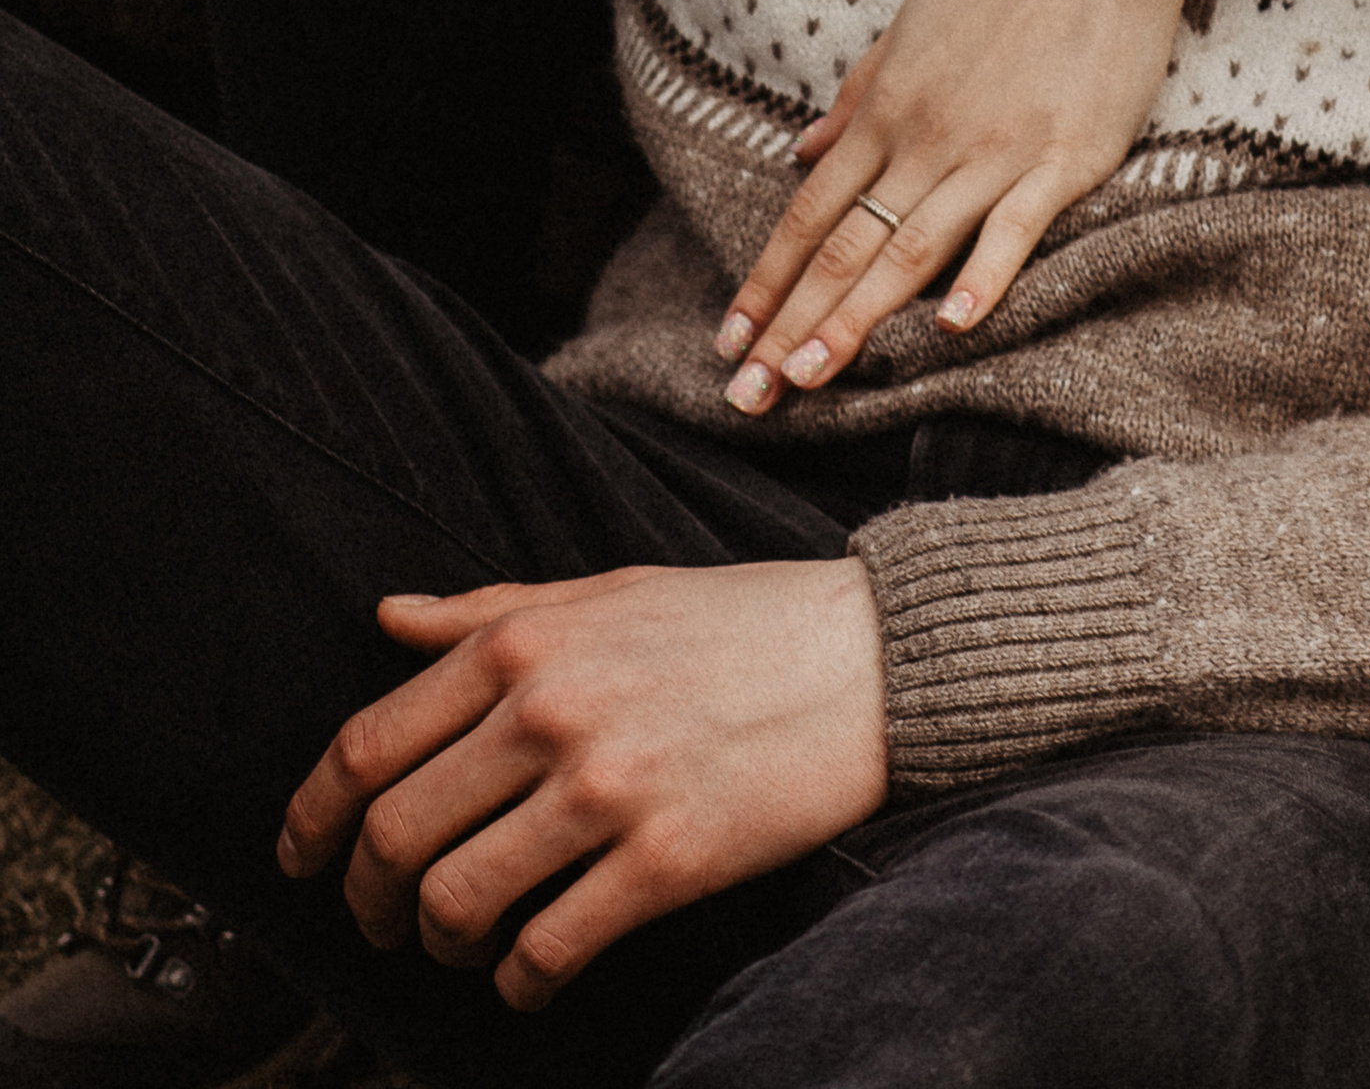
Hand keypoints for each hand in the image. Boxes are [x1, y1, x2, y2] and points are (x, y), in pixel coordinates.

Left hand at [277, 559, 888, 1012]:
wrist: (870, 659)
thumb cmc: (734, 621)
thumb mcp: (606, 589)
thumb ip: (489, 610)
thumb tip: (384, 617)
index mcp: (526, 642)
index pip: (368, 745)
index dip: (312, 817)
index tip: (301, 856)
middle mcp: (551, 713)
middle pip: (395, 836)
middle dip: (367, 898)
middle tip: (380, 920)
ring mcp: (607, 791)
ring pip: (458, 903)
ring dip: (439, 944)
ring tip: (458, 944)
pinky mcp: (664, 862)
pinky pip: (546, 949)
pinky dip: (517, 979)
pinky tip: (528, 972)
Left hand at [718, 0, 1186, 405]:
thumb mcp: (909, 26)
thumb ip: (857, 95)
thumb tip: (801, 150)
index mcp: (889, 110)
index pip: (811, 213)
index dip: (768, 281)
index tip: (731, 339)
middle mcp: (928, 139)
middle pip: (847, 247)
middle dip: (792, 324)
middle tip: (750, 393)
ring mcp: (996, 152)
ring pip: (912, 250)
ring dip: (856, 320)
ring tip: (812, 379)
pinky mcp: (1065, 158)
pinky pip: (1015, 227)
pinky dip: (982, 278)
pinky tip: (951, 328)